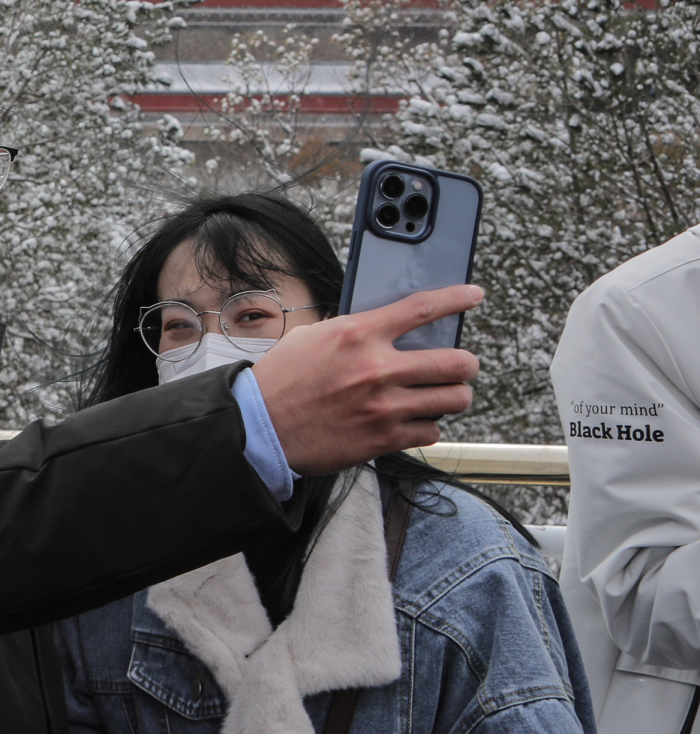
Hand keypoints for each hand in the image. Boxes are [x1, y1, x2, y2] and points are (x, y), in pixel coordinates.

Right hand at [254, 285, 482, 474]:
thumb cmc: (281, 381)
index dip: (456, 299)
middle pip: (456, 362)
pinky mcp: (384, 438)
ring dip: (453, 396)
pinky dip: (427, 426)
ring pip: (454, 399)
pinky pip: (432, 431)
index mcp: (357, 334)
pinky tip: (412, 421)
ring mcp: (384, 405)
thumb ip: (352, 331)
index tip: (473, 296)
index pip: (421, 308)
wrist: (260, 426)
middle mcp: (376, 368)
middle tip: (461, 366)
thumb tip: (383, 330)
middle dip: (467, 364)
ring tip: (442, 395)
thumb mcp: (312, 338)